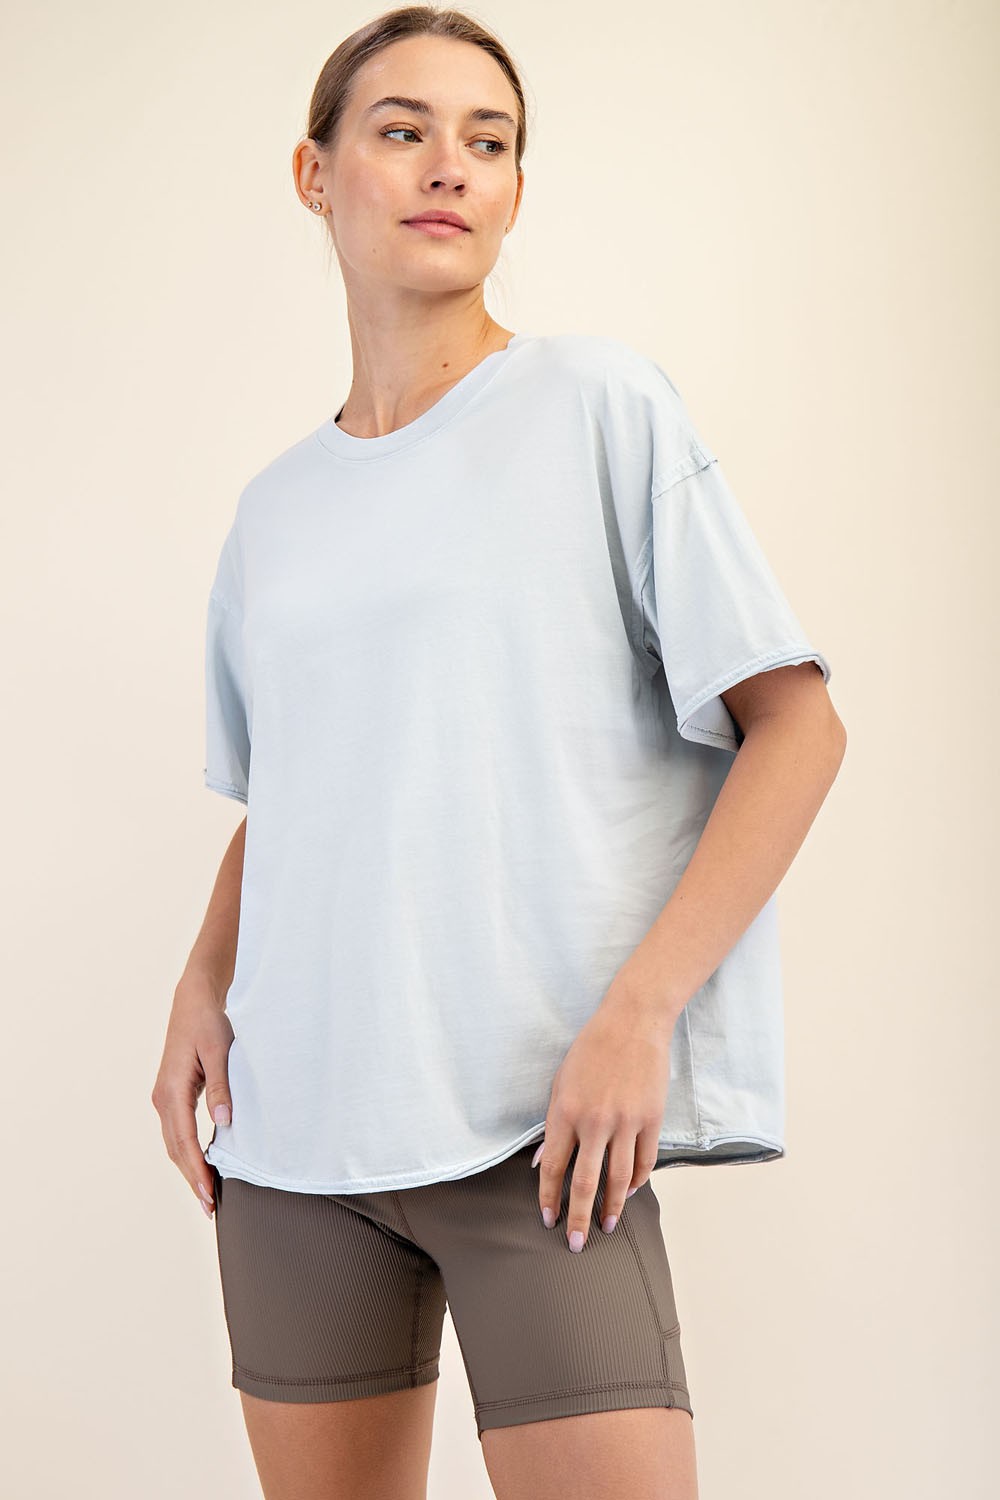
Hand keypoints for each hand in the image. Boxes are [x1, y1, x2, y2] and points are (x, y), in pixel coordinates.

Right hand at [150, 973, 234, 1219]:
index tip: (209, 1195)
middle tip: (210, 1208)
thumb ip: (222, 1088)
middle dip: (192, 1179)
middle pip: (175, 1149)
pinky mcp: (172, 1094)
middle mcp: (163, 1098)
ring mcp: (164, 1097)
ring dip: (188, 1169)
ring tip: (207, 1195)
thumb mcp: (220, 1051)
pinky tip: (202, 1165)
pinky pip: (177, 1131)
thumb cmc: (209, 1021)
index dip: (196, 1171)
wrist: (194, 999)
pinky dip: (188, 1152)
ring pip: (174, 1143)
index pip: (184, 1141)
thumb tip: (223, 1124)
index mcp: (172, 1090)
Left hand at [534, 979, 673, 1251]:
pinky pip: (644, 1160)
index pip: (553, 1167)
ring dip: (611, 1207)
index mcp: (565, 1111)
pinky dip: (636, 1181)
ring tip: (606, 1226)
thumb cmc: (591, 1050)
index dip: (549, 1197)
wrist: (632, 1022)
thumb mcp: (561, 1082)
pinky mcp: (651, 1119)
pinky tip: (627, 1192)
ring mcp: (626, 1121)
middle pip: (585, 1182)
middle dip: (578, 1218)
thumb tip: (544, 1162)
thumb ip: (554, 1125)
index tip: (549, 1219)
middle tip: (576, 1244)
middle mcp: (595, 1121)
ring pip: (618, 1178)